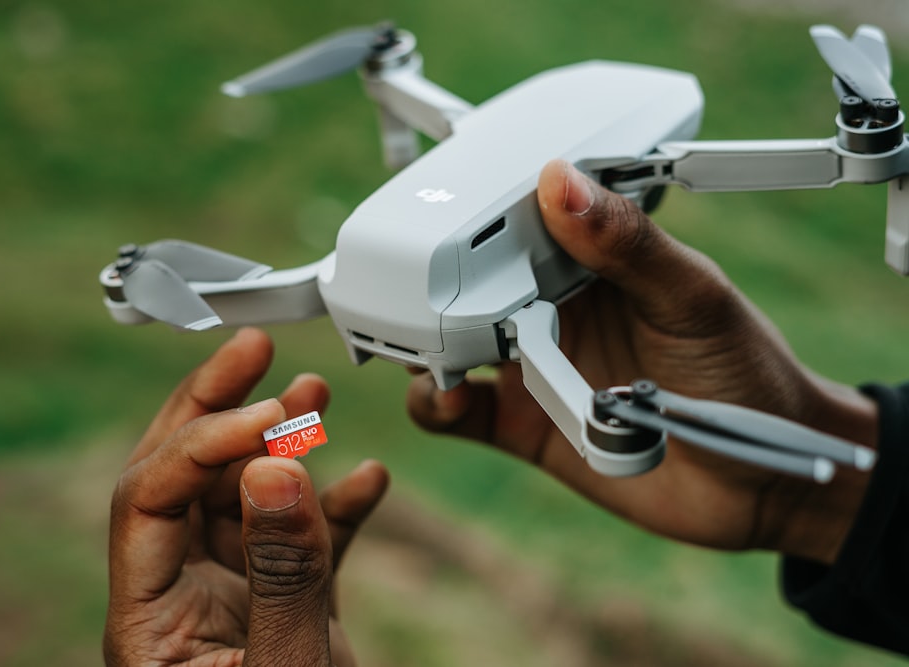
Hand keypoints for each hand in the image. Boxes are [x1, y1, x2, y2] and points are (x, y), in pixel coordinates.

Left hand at [105, 328, 388, 665]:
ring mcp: (230, 599)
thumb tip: (276, 467)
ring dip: (280, 441)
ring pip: (242, 495)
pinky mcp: (282, 607)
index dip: (205, 441)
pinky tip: (368, 478)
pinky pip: (301, 539)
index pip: (149, 498)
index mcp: (149, 618)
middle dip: (219, 404)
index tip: (270, 413)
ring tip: (314, 391)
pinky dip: (336, 505)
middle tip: (255, 347)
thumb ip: (282, 574)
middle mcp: (179, 597)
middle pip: (181, 477)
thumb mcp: (287, 666)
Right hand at [408, 160, 875, 563]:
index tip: (433, 210)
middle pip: (467, 285)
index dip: (472, 217)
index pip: (515, 225)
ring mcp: (533, 367)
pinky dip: (435, 404)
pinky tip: (448, 398)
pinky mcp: (521, 425)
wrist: (757, 480)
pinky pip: (457, 411)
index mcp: (588, 263)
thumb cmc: (744, 373)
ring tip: (423, 346)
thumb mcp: (690, 298)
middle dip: (431, 283)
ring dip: (424, 342)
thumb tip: (560, 181)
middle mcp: (551, 310)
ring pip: (449, 345)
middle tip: (407, 287)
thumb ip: (627, 244)